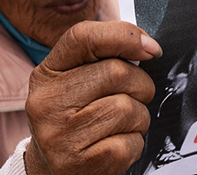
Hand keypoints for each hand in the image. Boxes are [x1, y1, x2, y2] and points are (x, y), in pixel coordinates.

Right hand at [24, 21, 161, 174]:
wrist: (54, 170)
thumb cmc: (75, 119)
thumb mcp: (76, 82)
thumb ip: (104, 58)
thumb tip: (147, 47)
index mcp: (47, 74)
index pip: (82, 37)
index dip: (124, 36)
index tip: (150, 48)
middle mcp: (46, 102)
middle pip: (115, 72)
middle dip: (140, 84)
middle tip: (136, 95)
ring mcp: (60, 135)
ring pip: (127, 108)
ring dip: (138, 116)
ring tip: (122, 124)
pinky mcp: (79, 163)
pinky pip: (130, 142)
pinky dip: (134, 142)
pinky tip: (116, 144)